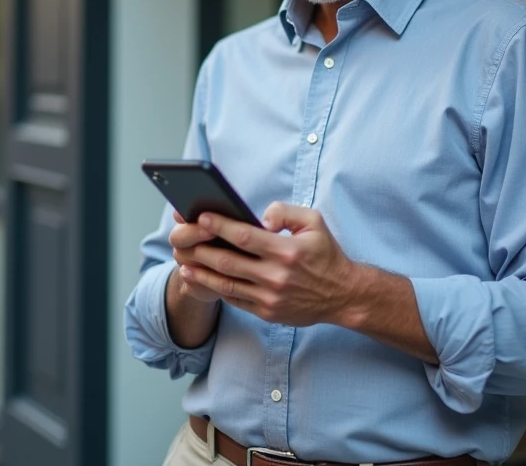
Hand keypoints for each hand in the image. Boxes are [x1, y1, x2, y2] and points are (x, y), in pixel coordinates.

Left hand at [179, 202, 359, 327]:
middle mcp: (276, 275)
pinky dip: (215, 289)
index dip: (219, 226)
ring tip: (183, 263)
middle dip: (201, 249)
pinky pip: (235, 299)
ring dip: (201, 273)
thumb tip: (260, 219)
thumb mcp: (314, 223)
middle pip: (228, 261)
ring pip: (226, 284)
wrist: (343, 295)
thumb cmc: (325, 254)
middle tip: (182, 239)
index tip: (200, 216)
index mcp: (287, 251)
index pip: (244, 236)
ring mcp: (270, 297)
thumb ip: (286, 212)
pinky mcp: (268, 312)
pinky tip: (201, 279)